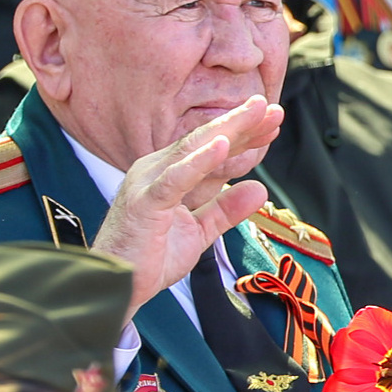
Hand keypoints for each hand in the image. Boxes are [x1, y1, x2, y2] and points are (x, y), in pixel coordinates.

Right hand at [89, 97, 282, 321]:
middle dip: (240, 123)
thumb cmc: (150, 257)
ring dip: (227, 130)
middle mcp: (156, 170)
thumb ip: (226, 209)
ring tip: (254, 113)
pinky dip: (199, 161)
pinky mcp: (145, 202)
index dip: (243, 135)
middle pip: (204, 141)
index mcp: (168, 174)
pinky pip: (176, 179)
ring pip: (192, 150)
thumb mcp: (199, 231)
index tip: (273, 121)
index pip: (210, 148)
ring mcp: (149, 183)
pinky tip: (222, 145)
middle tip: (271, 106)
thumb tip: (260, 188)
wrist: (118, 285)